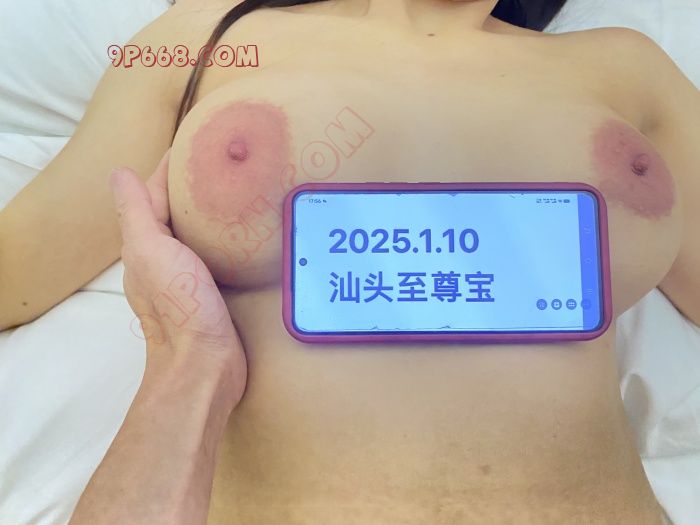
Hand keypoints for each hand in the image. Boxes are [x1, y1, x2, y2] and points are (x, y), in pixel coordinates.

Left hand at [109, 150, 246, 405]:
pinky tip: (249, 230)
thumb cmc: (179, 306)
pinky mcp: (216, 290)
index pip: (154, 194)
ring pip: (199, 232)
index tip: (195, 142)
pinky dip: (229, 235)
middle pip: (177, 211)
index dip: (170, 167)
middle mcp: (164, 259)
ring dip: (214, 210)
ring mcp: (190, 277)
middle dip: (195, 185)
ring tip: (241, 186)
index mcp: (145, 246)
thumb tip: (118, 173)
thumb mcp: (151, 251)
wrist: (205, 363)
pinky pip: (219, 252)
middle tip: (226, 159)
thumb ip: (137, 213)